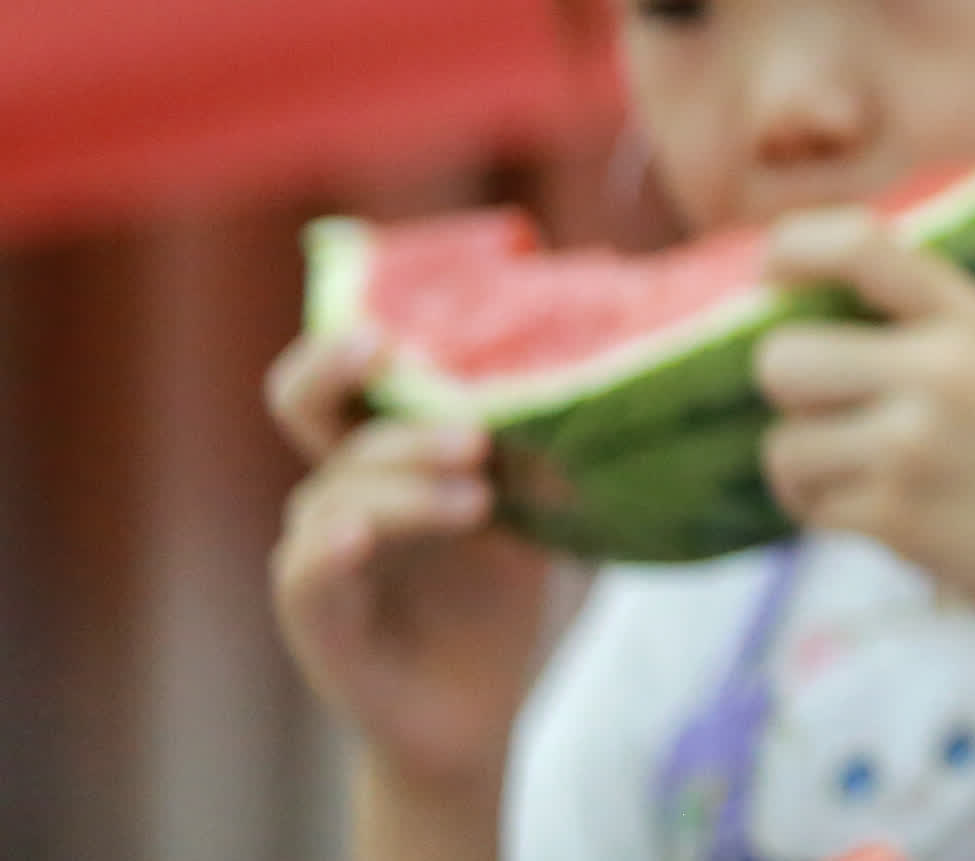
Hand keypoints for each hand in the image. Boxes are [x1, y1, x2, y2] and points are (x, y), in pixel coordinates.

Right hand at [266, 326, 552, 806]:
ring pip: (336, 489)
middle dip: (358, 383)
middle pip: (313, 410)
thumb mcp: (536, 518)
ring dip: (404, 483)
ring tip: (477, 501)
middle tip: (441, 394)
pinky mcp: (318, 618)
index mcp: (389, 456)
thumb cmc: (504, 601)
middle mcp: (345, 491)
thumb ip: (544, 456)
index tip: (386, 326)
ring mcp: (325, 552)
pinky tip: (360, 535)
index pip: (343, 380)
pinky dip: (329, 546)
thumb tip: (606, 385)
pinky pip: (305, 571)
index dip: (344, 345)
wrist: (481, 712)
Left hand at [754, 215, 974, 681]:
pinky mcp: (895, 518)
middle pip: (783, 358)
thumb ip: (912, 321)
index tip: (773, 268)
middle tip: (822, 401)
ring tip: (858, 466)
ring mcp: (915, 447)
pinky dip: (825, 510)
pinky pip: (806, 505)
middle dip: (788, 386)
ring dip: (805, 462)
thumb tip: (778, 303)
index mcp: (969, 316)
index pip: (861, 247)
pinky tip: (876, 507)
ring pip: (784, 443)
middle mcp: (942, 371)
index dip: (796, 246)